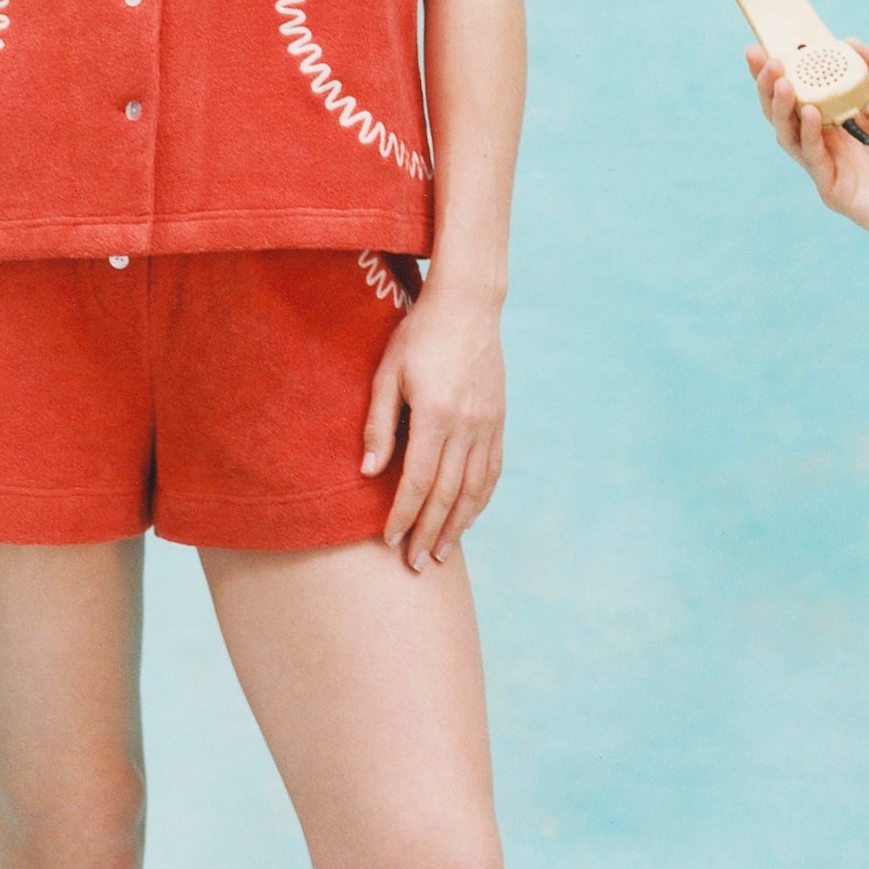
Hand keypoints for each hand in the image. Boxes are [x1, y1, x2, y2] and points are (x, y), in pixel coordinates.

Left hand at [362, 277, 505, 569]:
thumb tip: (369, 473)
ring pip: (474, 490)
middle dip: (427, 532)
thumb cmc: (418, 334)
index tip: (388, 539)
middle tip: (412, 563)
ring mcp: (488, 425)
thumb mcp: (387, 372)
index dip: (402, 515)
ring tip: (439, 552)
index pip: (418, 482)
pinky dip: (480, 500)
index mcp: (436, 415)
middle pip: (447, 495)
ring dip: (457, 526)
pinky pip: (492, 472)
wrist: (468, 305)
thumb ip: (378, 424)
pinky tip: (467, 517)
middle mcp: (467, 427)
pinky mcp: (499, 421)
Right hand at [746, 41, 868, 250]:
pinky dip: (808, 135)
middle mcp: (825, 139)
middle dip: (768, 85)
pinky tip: (811, 113)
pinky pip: (812, 159)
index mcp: (836, 116)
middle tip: (766, 60)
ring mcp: (826, 164)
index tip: (765, 47)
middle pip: (783, 111)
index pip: (799, 90)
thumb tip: (849, 41)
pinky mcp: (832, 188)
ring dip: (780, 107)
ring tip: (781, 81)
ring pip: (788, 135)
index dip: (779, 71)